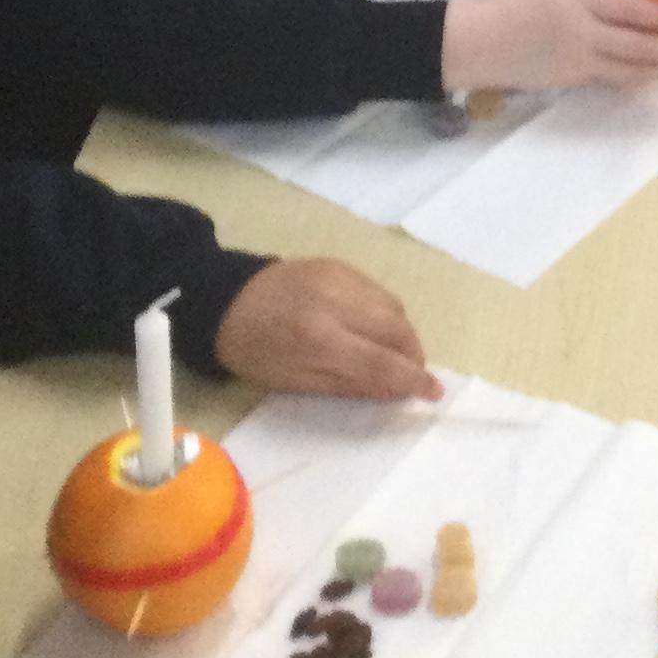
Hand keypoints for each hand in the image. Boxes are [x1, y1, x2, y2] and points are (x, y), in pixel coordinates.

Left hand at [211, 257, 439, 402]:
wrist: (223, 298)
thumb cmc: (254, 351)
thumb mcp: (295, 381)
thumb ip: (350, 384)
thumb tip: (397, 389)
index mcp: (319, 338)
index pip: (381, 361)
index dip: (412, 379)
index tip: (434, 393)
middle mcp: (337, 301)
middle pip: (397, 329)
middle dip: (414, 355)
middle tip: (414, 375)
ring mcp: (341, 277)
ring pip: (394, 306)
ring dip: (403, 334)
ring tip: (395, 354)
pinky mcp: (340, 264)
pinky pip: (378, 291)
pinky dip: (386, 313)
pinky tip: (375, 328)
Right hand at [442, 0, 657, 93]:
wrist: (478, 43)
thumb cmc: (511, 3)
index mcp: (578, 0)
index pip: (629, 8)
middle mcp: (584, 32)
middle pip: (637, 43)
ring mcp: (579, 61)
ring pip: (628, 68)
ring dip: (657, 66)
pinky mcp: (572, 81)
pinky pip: (610, 79)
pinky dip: (632, 77)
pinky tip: (646, 74)